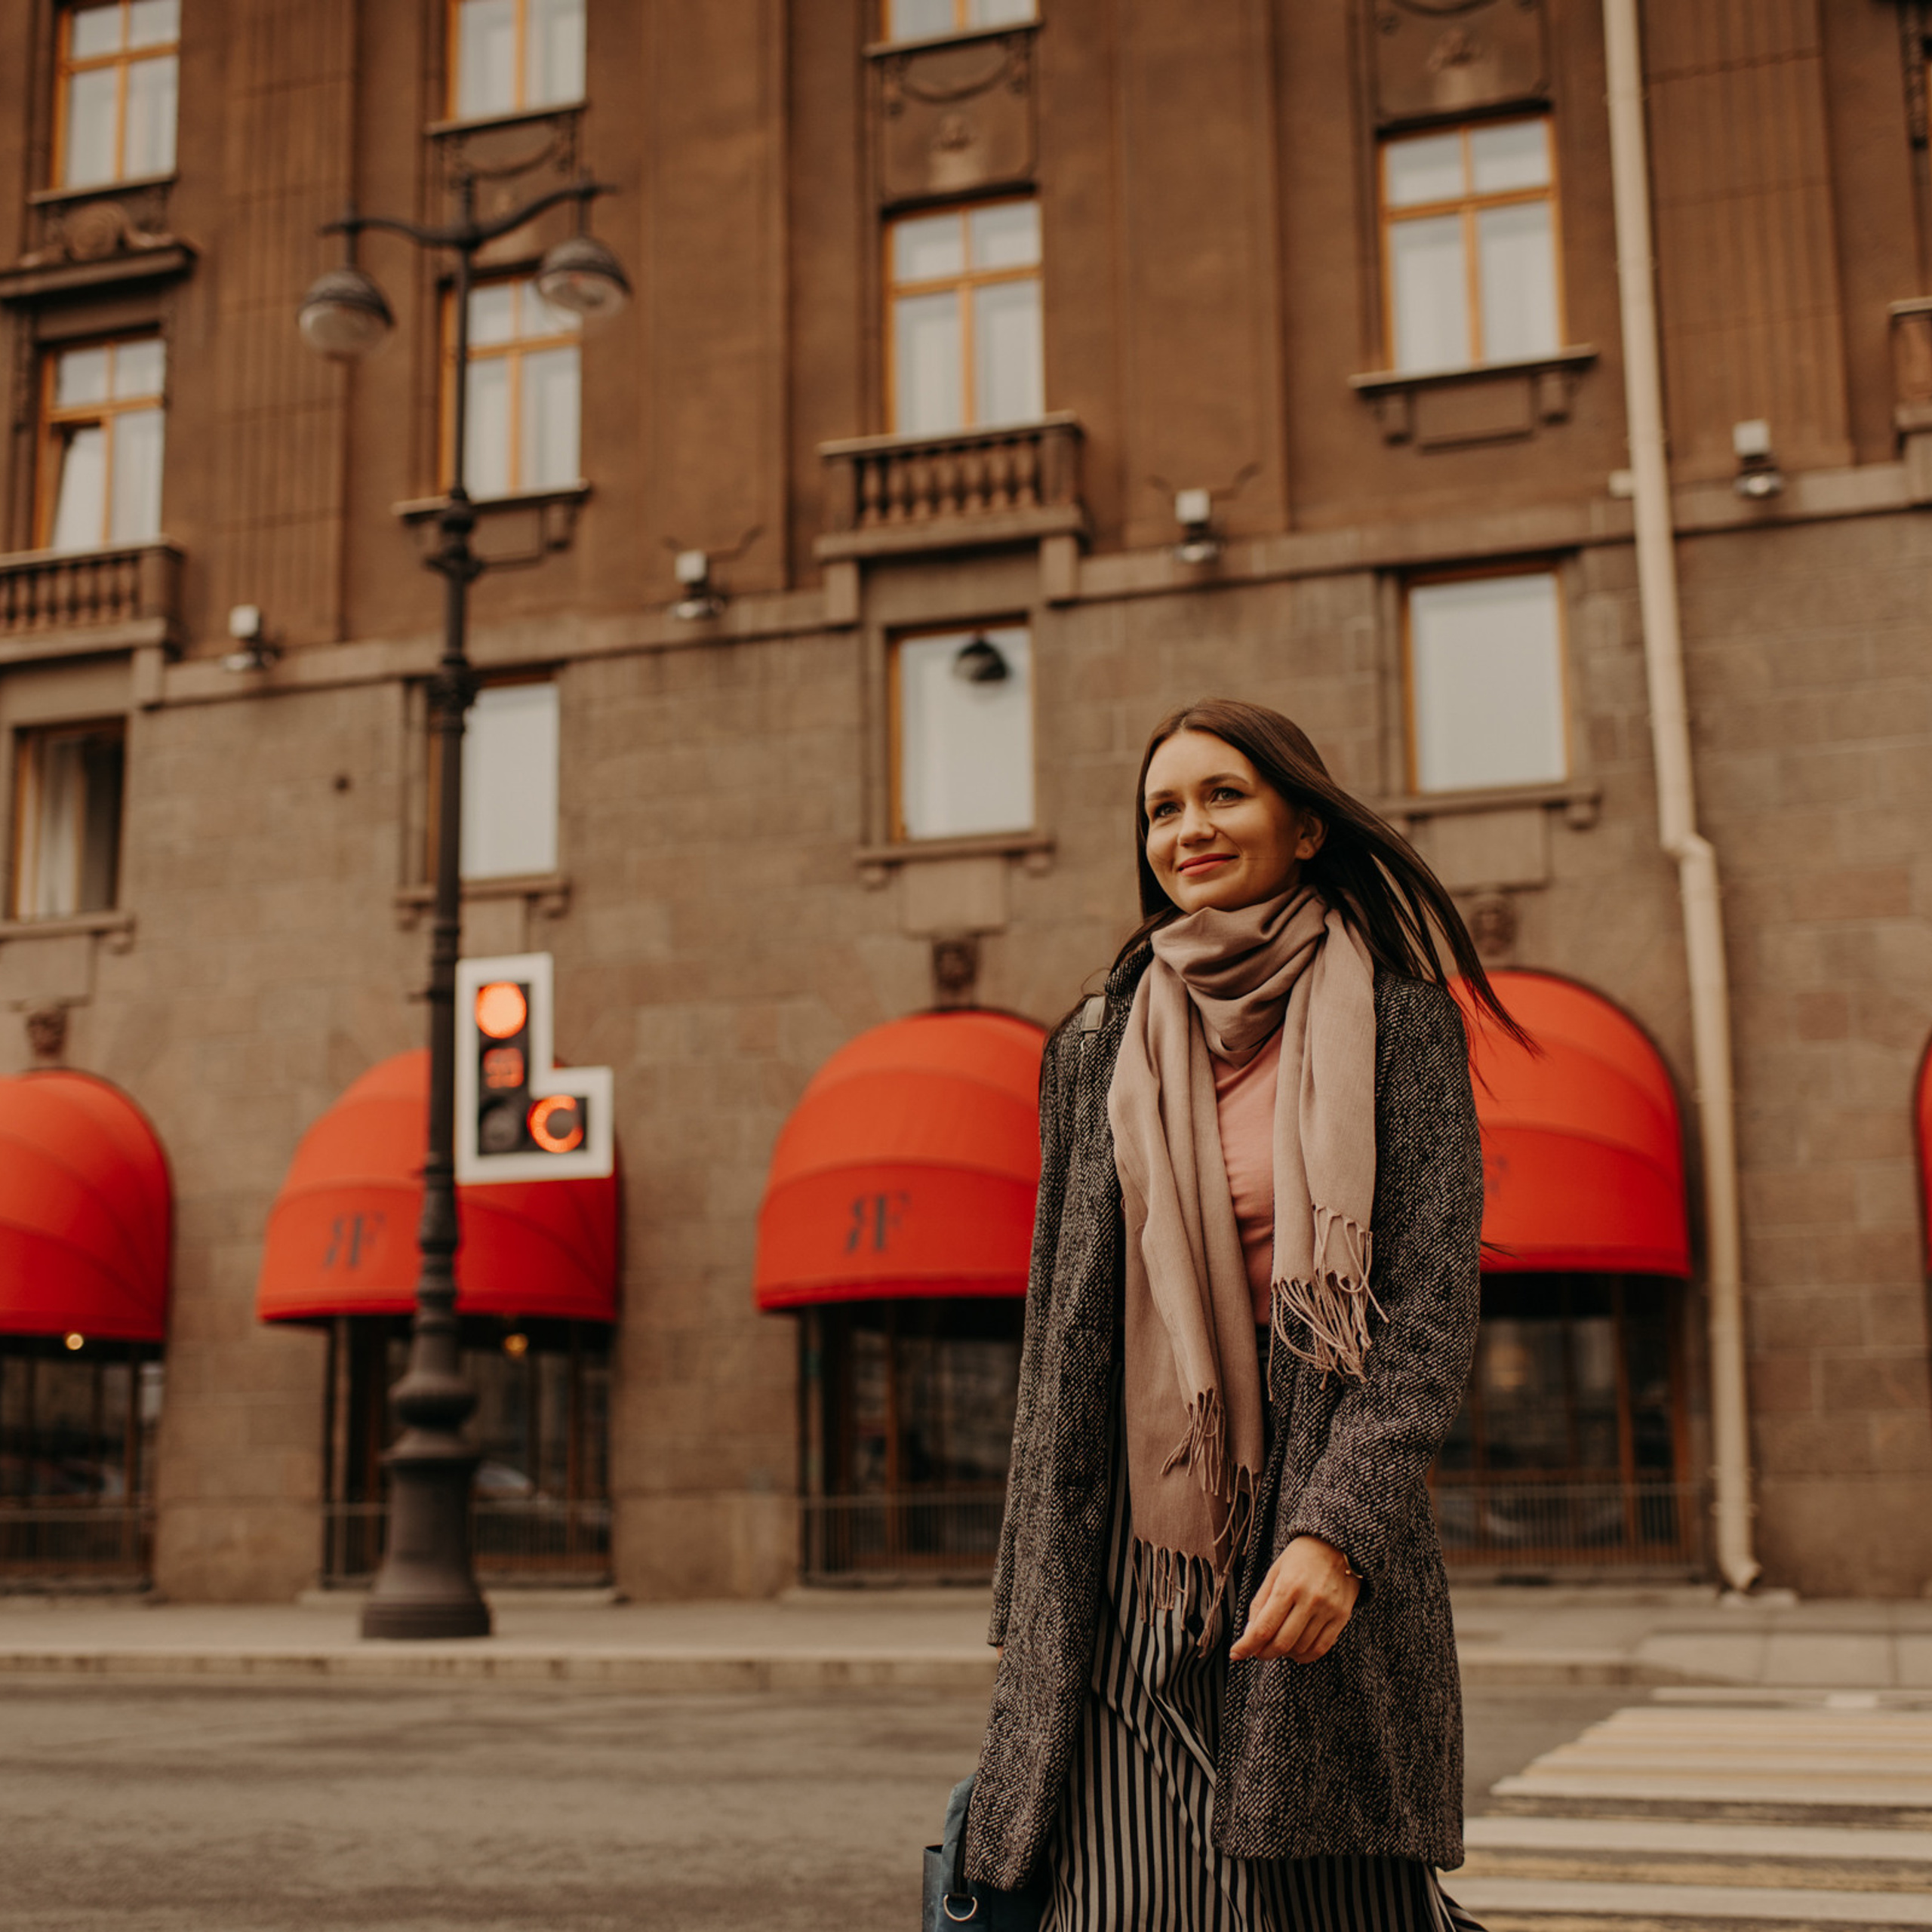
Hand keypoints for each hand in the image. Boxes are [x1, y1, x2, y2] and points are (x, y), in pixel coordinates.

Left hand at [1229, 1534, 1359, 1662]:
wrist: (1337, 1544)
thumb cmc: (1300, 1557)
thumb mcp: (1274, 1572)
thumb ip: (1260, 1603)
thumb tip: (1249, 1634)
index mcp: (1287, 1586)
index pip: (1264, 1627)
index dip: (1247, 1646)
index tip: (1235, 1654)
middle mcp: (1309, 1600)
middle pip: (1281, 1642)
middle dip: (1263, 1653)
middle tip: (1257, 1651)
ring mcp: (1327, 1610)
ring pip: (1300, 1648)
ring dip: (1284, 1653)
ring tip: (1277, 1644)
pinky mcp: (1341, 1617)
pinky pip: (1321, 1648)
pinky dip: (1305, 1656)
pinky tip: (1295, 1651)